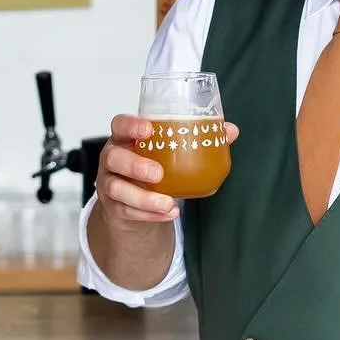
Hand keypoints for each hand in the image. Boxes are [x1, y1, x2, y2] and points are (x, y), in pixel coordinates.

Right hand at [95, 113, 240, 227]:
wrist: (134, 200)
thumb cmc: (151, 166)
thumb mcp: (167, 151)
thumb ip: (196, 139)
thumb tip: (230, 131)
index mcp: (125, 138)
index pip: (119, 125)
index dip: (130, 126)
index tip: (148, 129)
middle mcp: (112, 158)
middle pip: (113, 157)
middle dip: (134, 165)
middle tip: (158, 173)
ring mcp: (109, 183)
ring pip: (116, 189)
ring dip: (143, 197)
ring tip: (167, 202)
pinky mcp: (113, 206)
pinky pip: (127, 211)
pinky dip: (148, 214)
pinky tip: (168, 213)